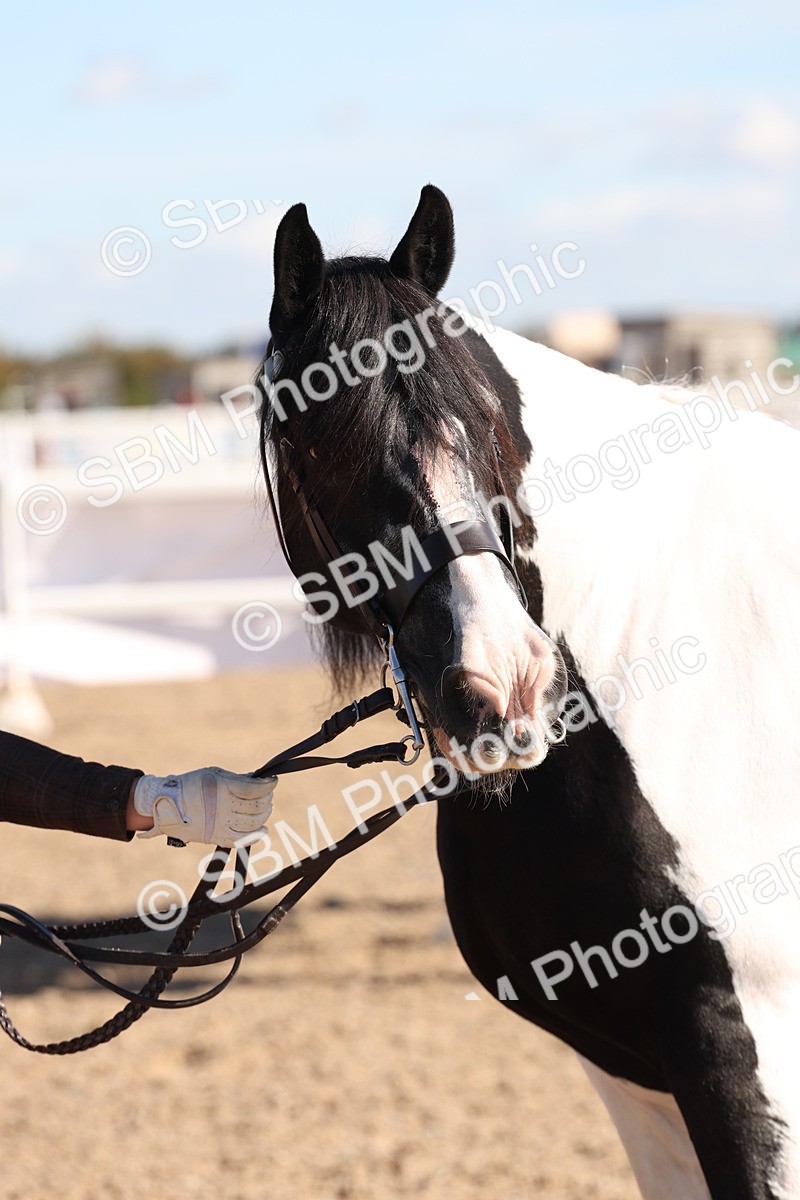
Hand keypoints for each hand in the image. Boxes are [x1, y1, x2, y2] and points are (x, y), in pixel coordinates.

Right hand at [131, 768, 274, 847]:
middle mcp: (223, 806)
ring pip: (253, 822)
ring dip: (264, 814)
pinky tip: (262, 829)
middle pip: (257, 806)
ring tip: (266, 807)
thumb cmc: (190, 784)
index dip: (268, 784)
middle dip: (267, 797)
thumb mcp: (213, 774)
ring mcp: (220, 823)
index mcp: (222, 787)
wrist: (166, 804)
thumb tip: (257, 780)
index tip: (273, 780)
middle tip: (268, 792)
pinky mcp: (216, 836)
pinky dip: (256, 836)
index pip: (255, 788)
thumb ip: (236, 779)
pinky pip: (242, 840)